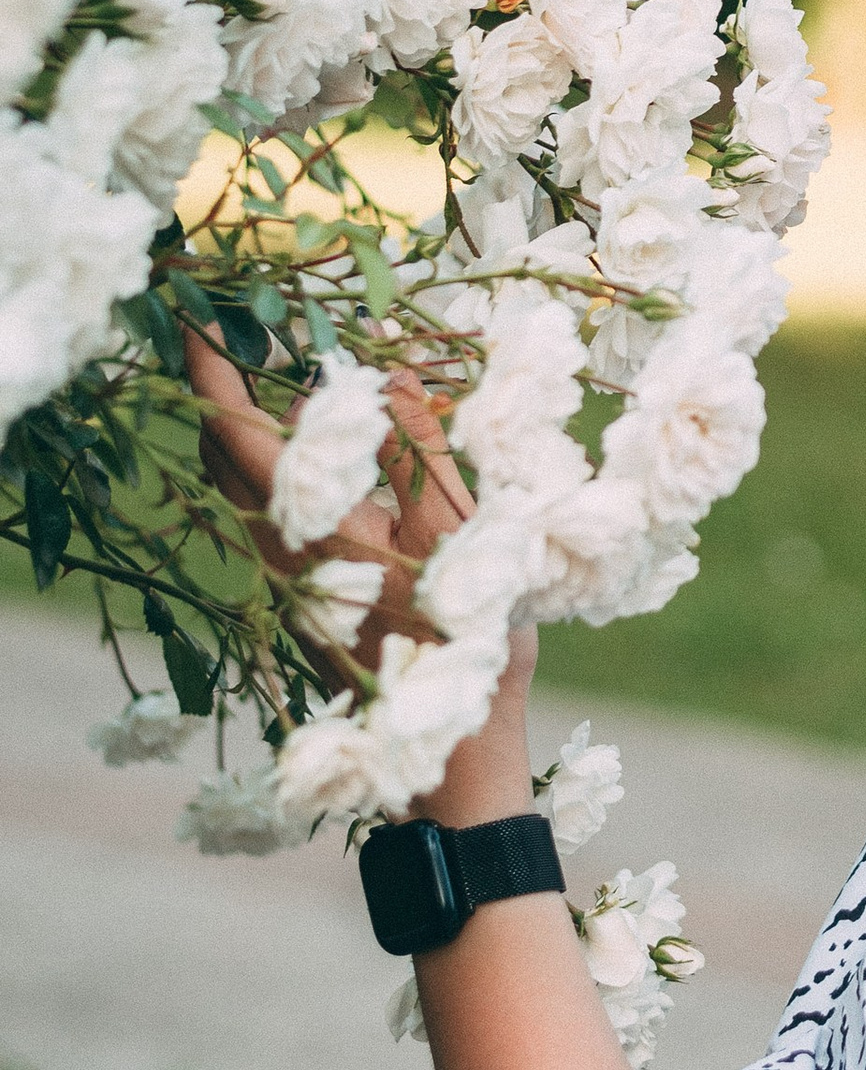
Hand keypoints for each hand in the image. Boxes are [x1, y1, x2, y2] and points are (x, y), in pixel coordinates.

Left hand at [181, 329, 535, 820]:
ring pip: (238, 489)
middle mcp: (280, 555)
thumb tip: (395, 377)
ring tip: (289, 379)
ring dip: (247, 429)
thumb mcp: (465, 530)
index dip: (209, 374)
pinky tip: (319, 451)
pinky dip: (272, 467)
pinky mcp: (297, 597)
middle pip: (220, 459)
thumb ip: (423, 448)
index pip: (238, 437)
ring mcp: (283, 581)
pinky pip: (263, 514)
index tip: (195, 319)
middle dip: (219, 390)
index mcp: (316, 532)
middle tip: (240, 332)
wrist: (452, 750)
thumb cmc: (466, 641)